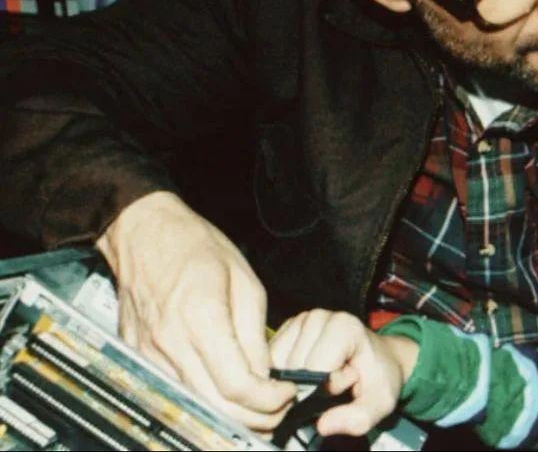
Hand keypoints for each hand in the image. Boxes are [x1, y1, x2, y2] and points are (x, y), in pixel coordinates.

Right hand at [96, 191, 295, 430]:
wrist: (143, 233)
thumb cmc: (195, 247)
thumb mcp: (245, 281)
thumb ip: (254, 333)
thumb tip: (265, 375)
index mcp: (201, 318)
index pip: (237, 385)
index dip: (268, 399)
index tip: (287, 393)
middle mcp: (170, 342)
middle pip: (216, 406)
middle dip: (255, 417)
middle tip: (278, 409)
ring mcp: (148, 354)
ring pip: (194, 406)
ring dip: (230, 415)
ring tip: (257, 405)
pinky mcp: (137, 357)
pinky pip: (174, 392)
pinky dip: (202, 401)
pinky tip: (224, 394)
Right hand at [270, 309, 418, 437]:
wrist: (381, 359)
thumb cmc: (379, 378)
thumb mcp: (379, 403)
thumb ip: (357, 418)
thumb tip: (323, 425)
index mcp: (343, 326)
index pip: (315, 370)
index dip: (328, 387)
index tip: (348, 382)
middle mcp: (318, 317)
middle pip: (294, 368)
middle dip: (310, 387)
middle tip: (336, 382)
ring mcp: (299, 321)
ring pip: (278, 367)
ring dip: (295, 383)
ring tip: (323, 377)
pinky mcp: (286, 330)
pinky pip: (270, 363)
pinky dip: (284, 377)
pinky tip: (306, 375)